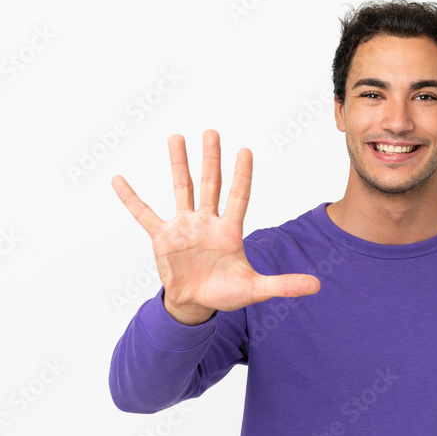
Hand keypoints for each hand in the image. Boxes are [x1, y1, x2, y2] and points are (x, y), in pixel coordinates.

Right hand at [111, 129, 320, 324]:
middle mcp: (207, 222)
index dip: (242, 176)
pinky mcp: (162, 237)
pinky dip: (131, 199)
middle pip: (210, 184)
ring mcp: (184, 226)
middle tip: (212, 132)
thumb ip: (284, 285)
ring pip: (182, 189)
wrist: (196, 304)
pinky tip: (119, 180)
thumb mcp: (255, 290)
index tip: (245, 151)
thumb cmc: (225, 293)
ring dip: (179, 164)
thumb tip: (317, 285)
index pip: (238, 197)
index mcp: (230, 231)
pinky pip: (144, 214)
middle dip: (212, 159)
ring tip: (176, 137)